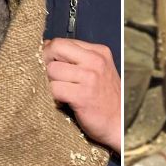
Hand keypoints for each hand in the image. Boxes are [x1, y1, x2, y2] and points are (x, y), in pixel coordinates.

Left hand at [44, 38, 120, 152]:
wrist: (119, 124)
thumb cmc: (106, 101)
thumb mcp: (98, 72)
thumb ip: (77, 59)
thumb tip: (47, 47)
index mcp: (99, 52)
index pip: (63, 41)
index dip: (50, 53)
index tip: (50, 65)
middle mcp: (95, 61)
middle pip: (55, 49)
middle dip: (45, 62)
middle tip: (49, 77)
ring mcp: (90, 77)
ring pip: (51, 69)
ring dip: (49, 82)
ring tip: (59, 91)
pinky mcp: (82, 95)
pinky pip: (54, 89)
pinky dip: (52, 96)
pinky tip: (62, 101)